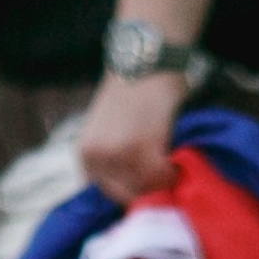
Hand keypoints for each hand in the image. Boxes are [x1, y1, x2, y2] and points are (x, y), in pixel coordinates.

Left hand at [79, 71, 189, 204]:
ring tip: (167, 160)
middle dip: (146, 188)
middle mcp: (97, 158)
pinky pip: (162, 177)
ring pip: (147, 189)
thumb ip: (112, 160)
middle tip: (161, 171)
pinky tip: (173, 156)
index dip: (129, 191)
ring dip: (161, 180)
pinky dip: (172, 171)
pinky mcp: (142, 149)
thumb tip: (131, 194)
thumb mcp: (107, 131)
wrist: (144, 62)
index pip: (106, 195)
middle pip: (126, 196)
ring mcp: (118, 155)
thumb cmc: (130, 95)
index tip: (145, 184)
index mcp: (85, 155)